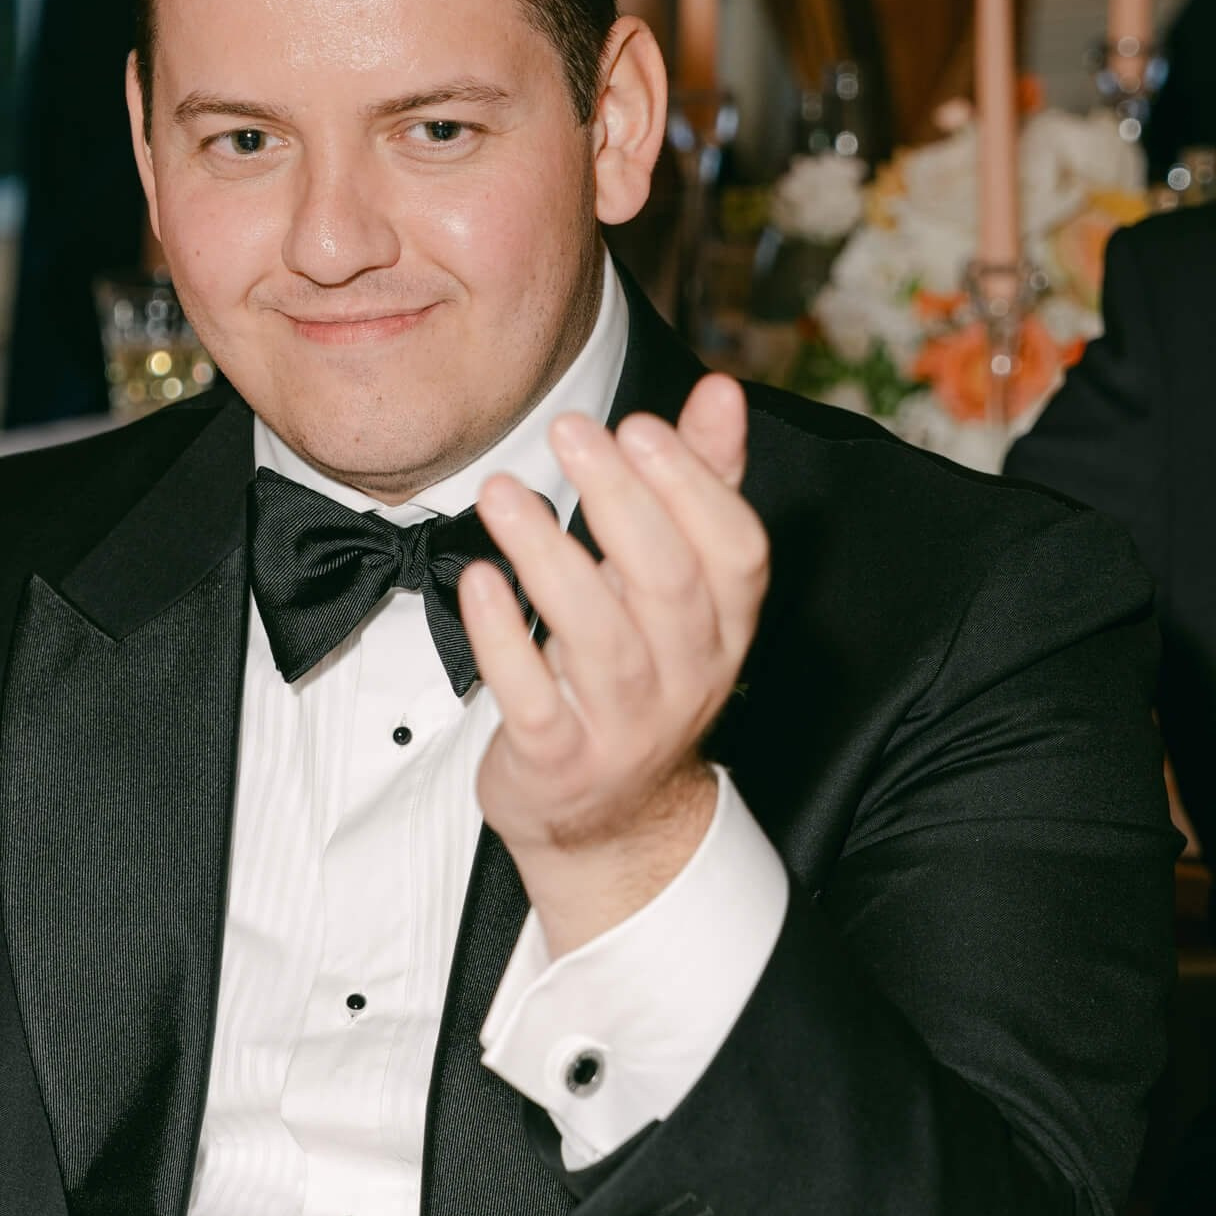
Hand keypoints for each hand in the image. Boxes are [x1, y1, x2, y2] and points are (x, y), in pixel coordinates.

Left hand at [460, 375, 769, 954]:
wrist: (610, 822)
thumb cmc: (638, 677)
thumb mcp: (679, 588)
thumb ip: (701, 488)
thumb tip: (720, 393)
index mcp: (725, 627)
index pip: (737, 552)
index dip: (695, 486)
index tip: (641, 425)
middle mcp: (688, 677)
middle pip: (668, 582)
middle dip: (621, 499)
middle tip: (571, 431)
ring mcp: (625, 726)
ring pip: (600, 637)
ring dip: (549, 557)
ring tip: (503, 494)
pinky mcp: (559, 762)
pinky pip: (534, 699)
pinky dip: (504, 639)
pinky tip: (477, 580)